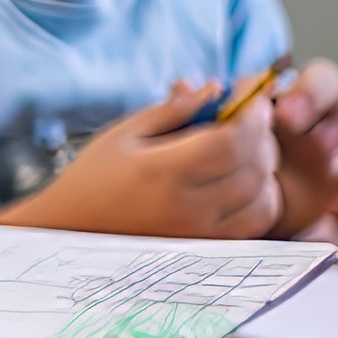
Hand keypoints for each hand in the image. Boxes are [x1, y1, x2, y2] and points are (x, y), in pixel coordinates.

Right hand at [0, 86, 278, 239]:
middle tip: (251, 120)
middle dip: (264, 136)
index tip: (252, 98)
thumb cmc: (94, 176)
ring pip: (264, 197)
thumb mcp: (125, 132)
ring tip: (248, 152)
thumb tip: (216, 88)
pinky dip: (263, 199)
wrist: (71, 229)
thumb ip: (174, 109)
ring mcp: (198, 233)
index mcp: (160, 170)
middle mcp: (185, 206)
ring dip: (267, 169)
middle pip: (255, 167)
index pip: (233, 140)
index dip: (253, 115)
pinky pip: (256, 224)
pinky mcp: (205, 249)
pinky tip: (246, 184)